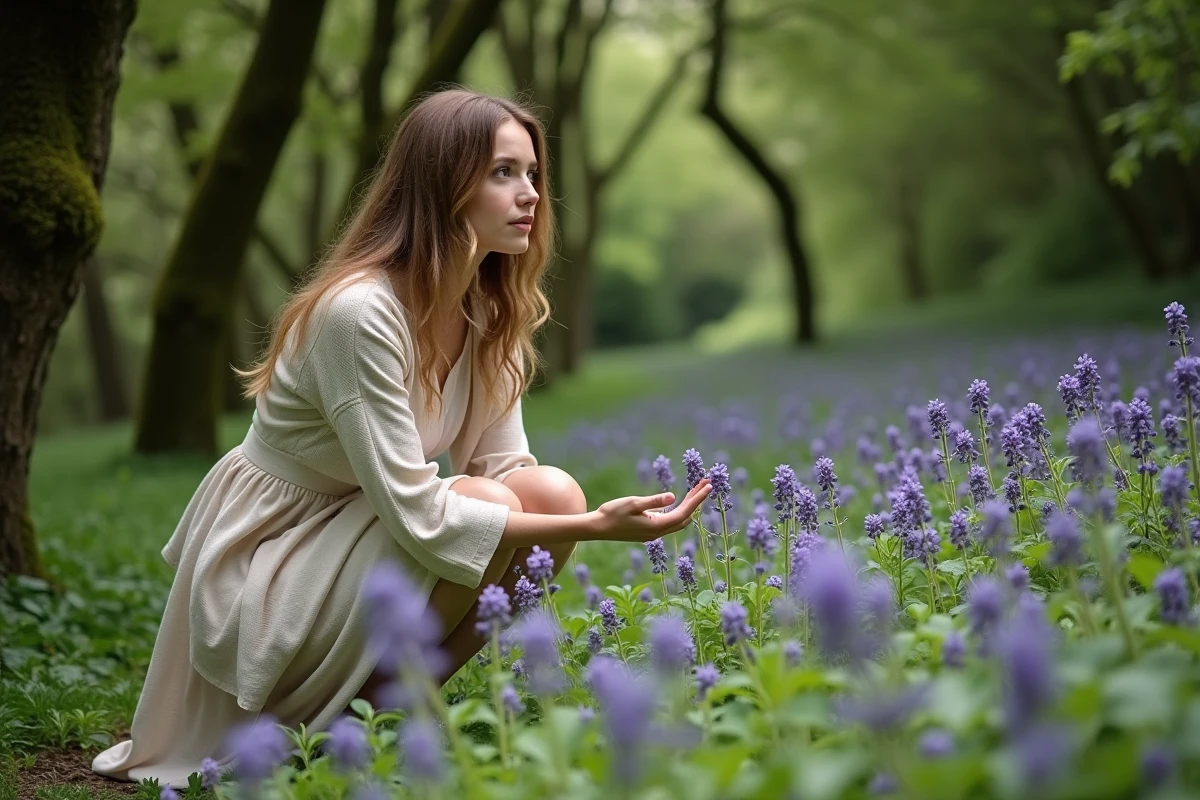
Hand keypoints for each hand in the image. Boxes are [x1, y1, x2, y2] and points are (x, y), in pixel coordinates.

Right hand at [589, 478, 712, 542]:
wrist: (597, 528)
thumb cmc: (612, 513)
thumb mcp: (633, 503)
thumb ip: (654, 501)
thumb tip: (672, 496)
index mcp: (657, 526)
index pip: (684, 512)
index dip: (698, 499)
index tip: (708, 486)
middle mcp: (658, 532)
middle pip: (685, 517)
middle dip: (697, 500)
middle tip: (705, 484)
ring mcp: (653, 533)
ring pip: (678, 520)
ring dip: (689, 505)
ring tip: (695, 490)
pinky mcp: (648, 531)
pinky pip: (669, 521)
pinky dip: (678, 510)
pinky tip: (678, 501)